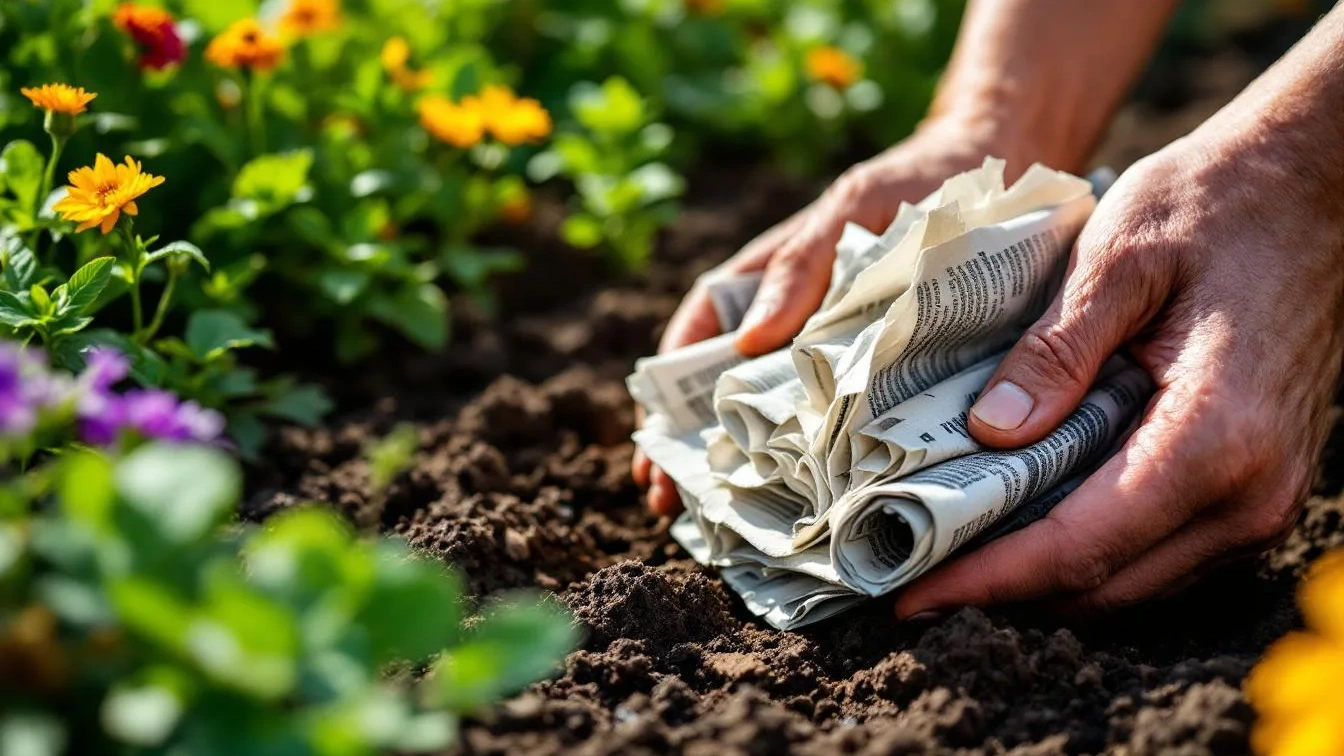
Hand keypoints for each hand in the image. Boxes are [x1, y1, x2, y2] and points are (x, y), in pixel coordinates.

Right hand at [635, 116, 1050, 515]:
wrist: (1002, 169)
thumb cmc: (918, 180)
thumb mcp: (855, 205)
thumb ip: (804, 261)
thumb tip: (748, 341)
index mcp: (775, 278)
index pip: (702, 331)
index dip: (669, 387)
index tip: (652, 439)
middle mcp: (800, 319)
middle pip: (728, 386)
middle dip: (693, 444)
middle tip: (670, 501)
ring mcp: (844, 347)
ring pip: (783, 412)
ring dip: (750, 464)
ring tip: (724, 523)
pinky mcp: (895, 369)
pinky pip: (851, 420)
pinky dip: (824, 462)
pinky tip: (818, 507)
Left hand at [896, 119, 1343, 617]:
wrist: (1312, 186)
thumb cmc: (1216, 203)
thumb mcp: (1116, 256)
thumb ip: (1055, 351)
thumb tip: (989, 433)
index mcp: (1216, 436)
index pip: (1080, 548)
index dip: (987, 581)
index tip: (909, 596)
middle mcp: (1251, 493)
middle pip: (1102, 587)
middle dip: (1001, 590)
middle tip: (911, 567)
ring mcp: (1262, 499)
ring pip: (1131, 582)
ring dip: (1040, 577)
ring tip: (953, 546)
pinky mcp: (1256, 487)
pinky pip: (1159, 551)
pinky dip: (1085, 550)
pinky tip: (1023, 514)